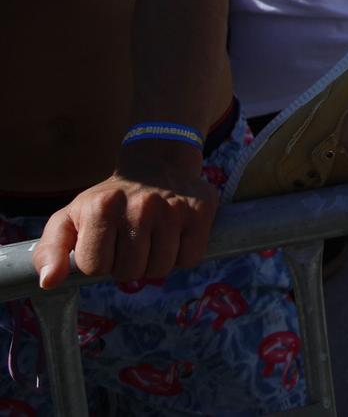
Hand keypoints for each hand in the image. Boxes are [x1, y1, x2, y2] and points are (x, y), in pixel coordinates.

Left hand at [32, 145, 218, 287]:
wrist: (157, 164)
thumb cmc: (108, 201)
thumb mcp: (69, 219)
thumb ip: (49, 251)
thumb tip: (49, 282)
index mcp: (101, 207)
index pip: (95, 267)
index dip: (98, 262)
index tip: (104, 243)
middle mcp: (139, 205)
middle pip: (130, 272)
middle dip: (127, 265)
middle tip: (130, 242)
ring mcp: (173, 208)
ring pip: (160, 269)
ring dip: (154, 263)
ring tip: (152, 240)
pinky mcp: (200, 211)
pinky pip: (189, 259)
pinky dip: (181, 256)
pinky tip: (174, 237)